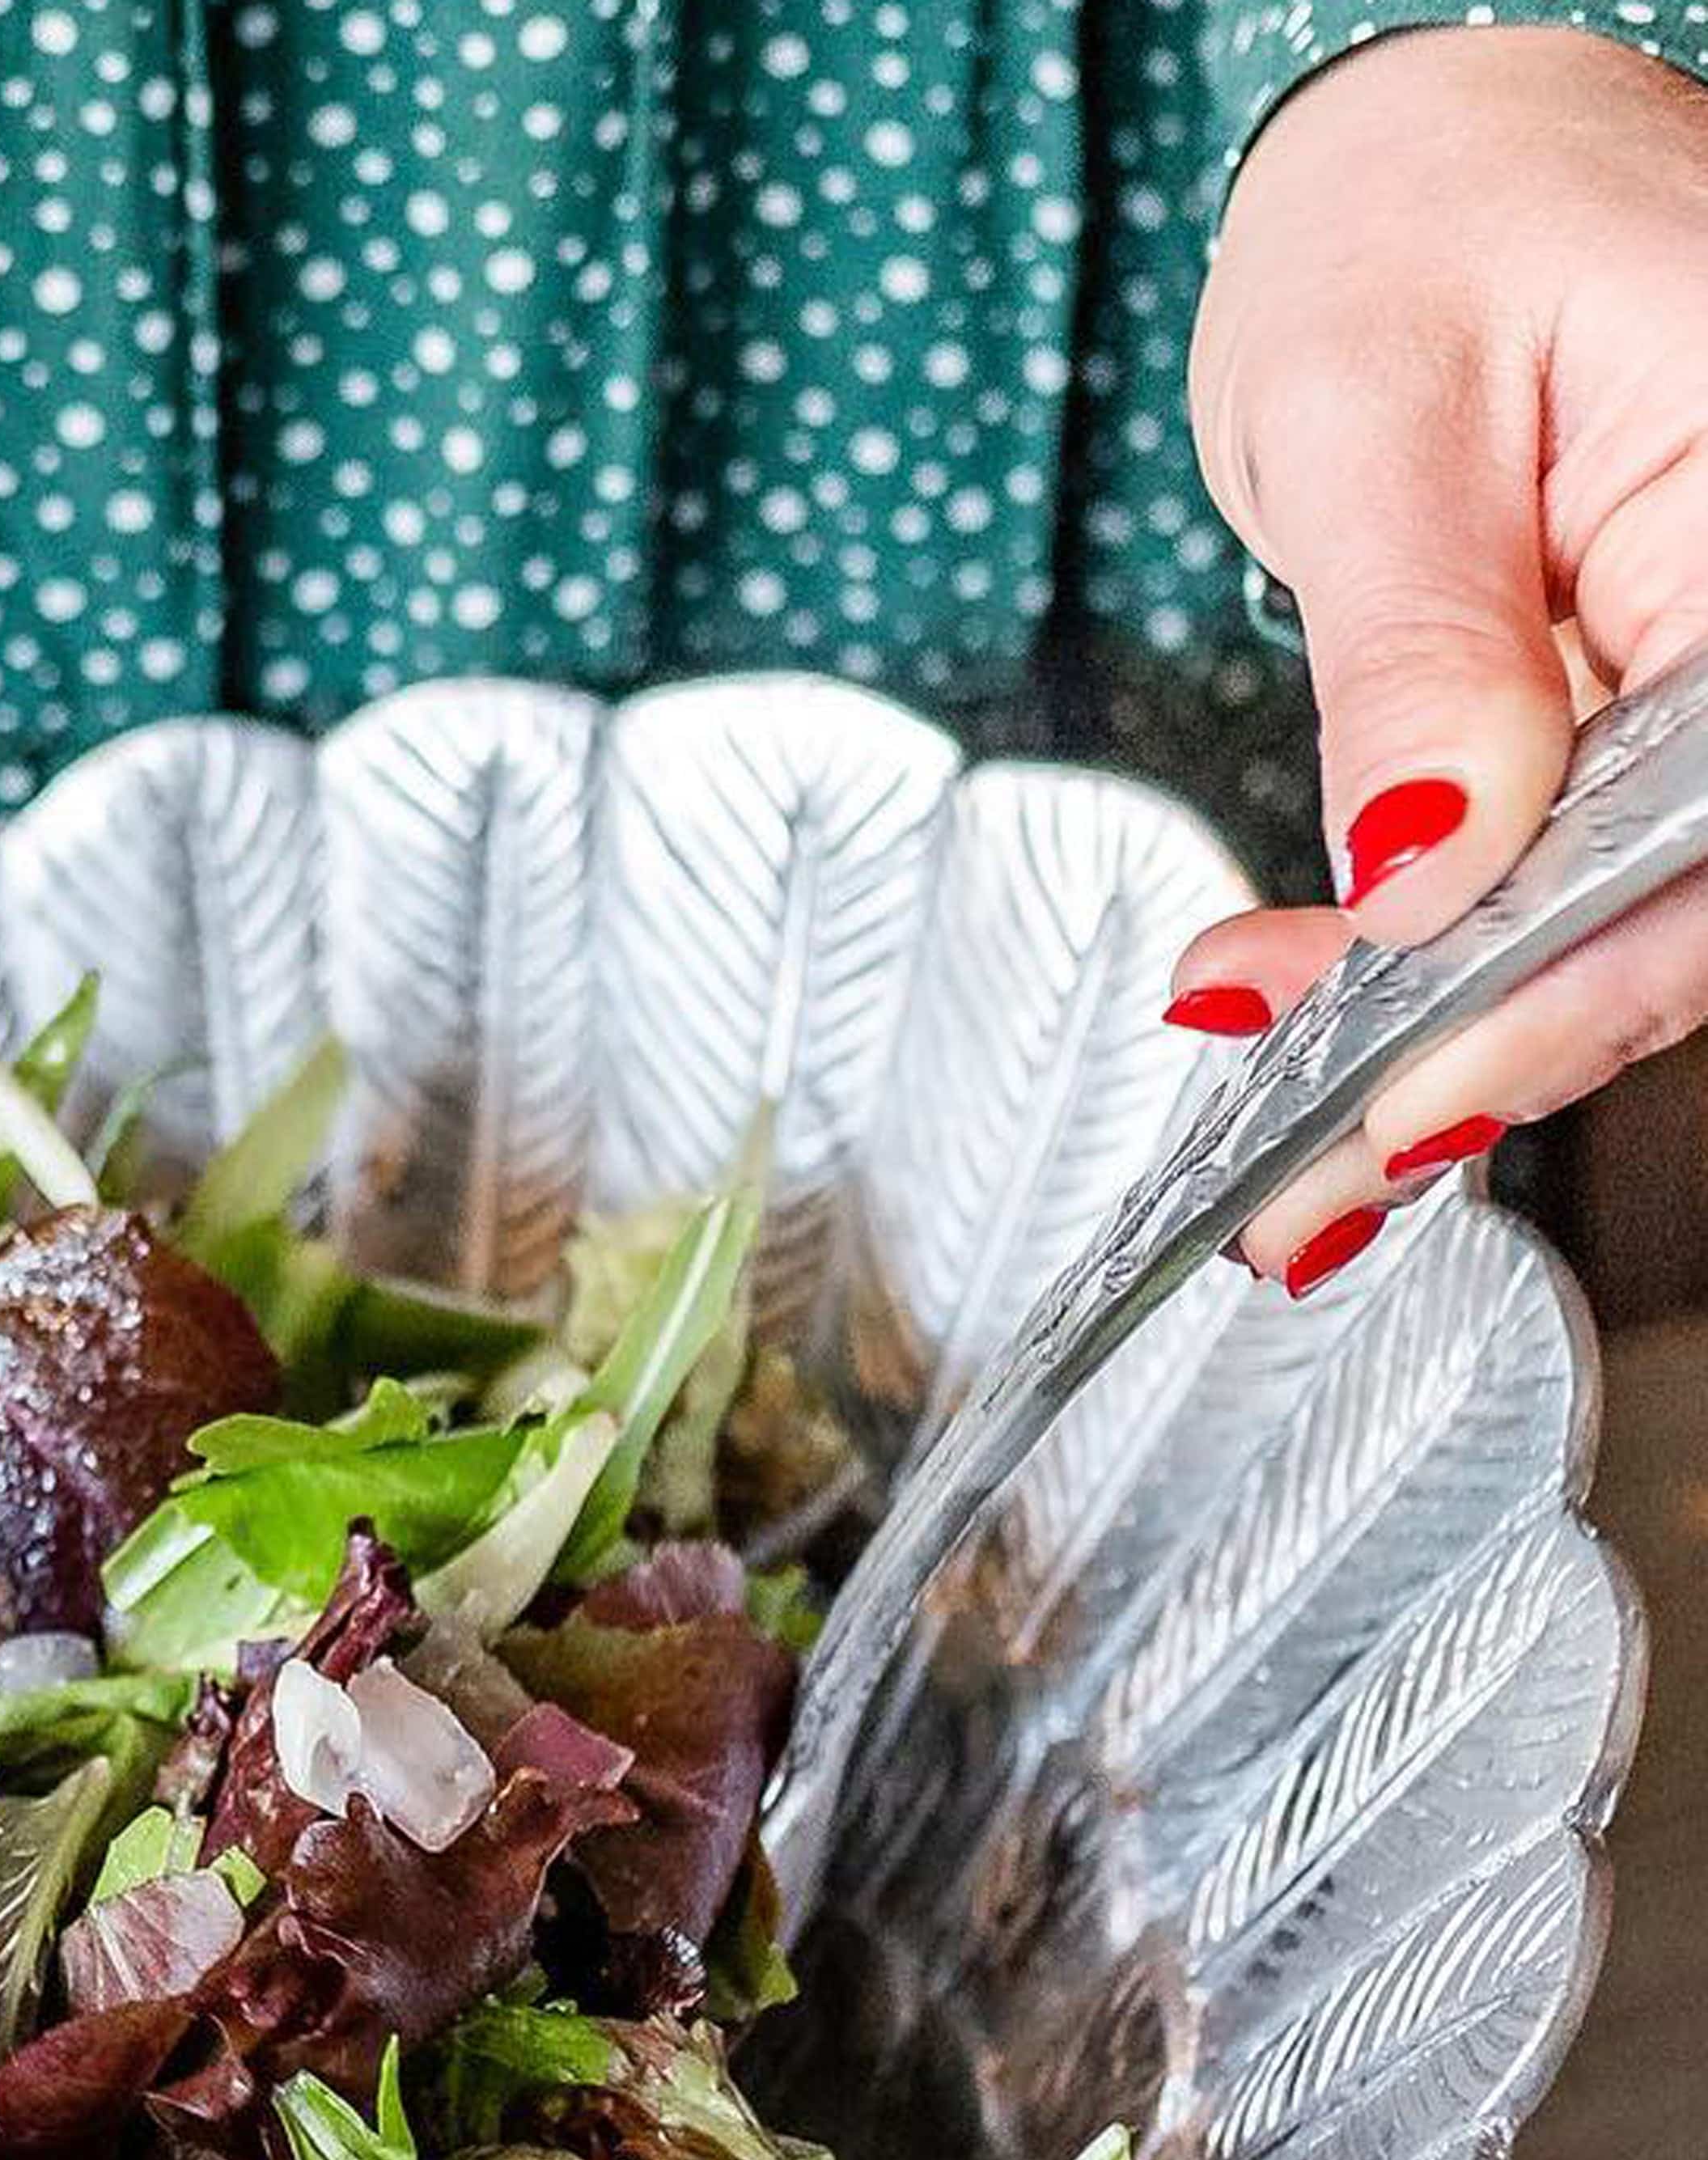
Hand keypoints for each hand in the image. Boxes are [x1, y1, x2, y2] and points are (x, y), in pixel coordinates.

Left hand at [1180, 28, 1707, 1287]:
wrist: (1432, 167)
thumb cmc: (1426, 215)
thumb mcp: (1381, 413)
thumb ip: (1419, 650)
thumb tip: (1421, 868)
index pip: (1705, 827)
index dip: (1566, 990)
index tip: (1407, 1091)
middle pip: (1677, 909)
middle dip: (1486, 1064)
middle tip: (1301, 1195)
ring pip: (1624, 925)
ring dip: (1452, 1059)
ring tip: (1291, 1181)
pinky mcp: (1647, 736)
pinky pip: (1574, 887)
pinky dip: (1447, 990)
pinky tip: (1331, 1069)